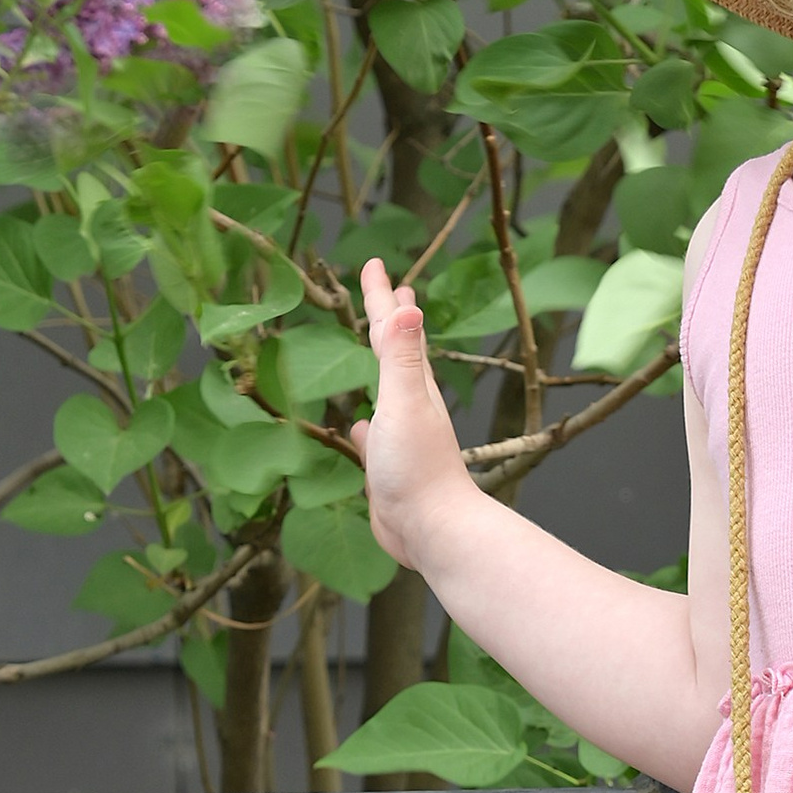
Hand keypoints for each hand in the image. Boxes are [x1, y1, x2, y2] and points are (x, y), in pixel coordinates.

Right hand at [354, 253, 475, 570]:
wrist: (430, 529)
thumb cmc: (418, 467)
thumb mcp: (404, 403)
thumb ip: (401, 357)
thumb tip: (407, 304)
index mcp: (413, 386)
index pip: (393, 329)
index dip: (381, 296)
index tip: (375, 264)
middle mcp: (410, 406)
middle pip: (397, 353)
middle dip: (391, 320)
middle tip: (392, 289)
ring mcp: (401, 437)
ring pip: (387, 392)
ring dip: (381, 367)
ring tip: (375, 350)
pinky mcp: (389, 469)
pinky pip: (374, 438)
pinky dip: (366, 426)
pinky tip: (361, 426)